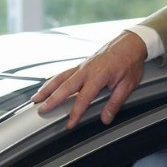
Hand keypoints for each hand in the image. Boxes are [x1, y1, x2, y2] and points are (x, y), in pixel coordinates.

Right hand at [31, 30, 147, 128]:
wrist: (131, 43)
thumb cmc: (130, 61)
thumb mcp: (127, 85)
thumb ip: (115, 103)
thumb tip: (106, 119)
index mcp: (98, 75)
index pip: (83, 98)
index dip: (75, 113)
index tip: (69, 124)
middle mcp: (86, 70)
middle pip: (64, 87)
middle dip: (51, 100)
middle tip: (41, 110)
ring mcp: (82, 66)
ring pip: (60, 78)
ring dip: (47, 89)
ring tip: (36, 99)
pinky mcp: (82, 65)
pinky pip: (64, 73)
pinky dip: (53, 81)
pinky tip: (47, 86)